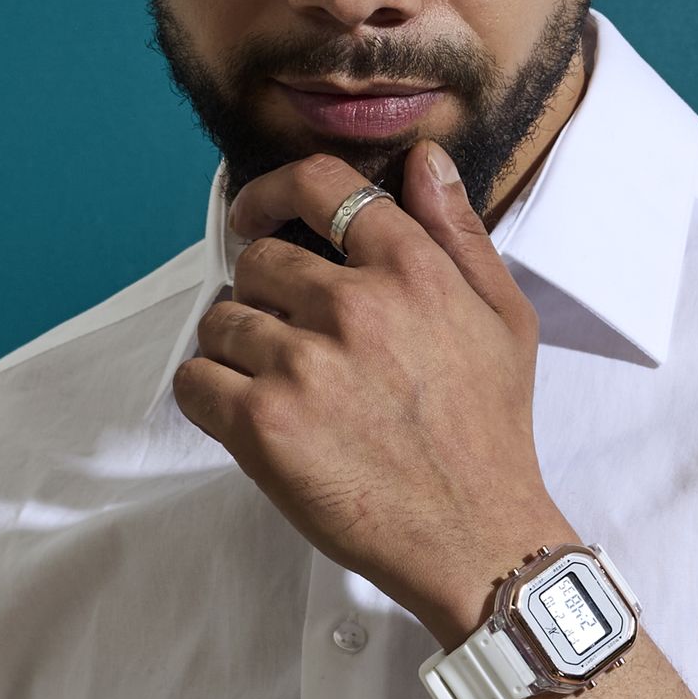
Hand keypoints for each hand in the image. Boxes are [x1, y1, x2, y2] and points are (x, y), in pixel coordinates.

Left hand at [171, 140, 575, 636]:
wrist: (476, 538)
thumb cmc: (490, 429)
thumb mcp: (503, 316)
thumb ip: (458, 232)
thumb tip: (423, 161)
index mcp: (411, 269)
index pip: (320, 185)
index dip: (273, 192)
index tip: (255, 216)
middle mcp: (353, 306)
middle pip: (257, 260)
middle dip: (262, 292)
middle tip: (289, 335)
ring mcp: (302, 364)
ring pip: (220, 320)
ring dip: (236, 346)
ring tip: (278, 383)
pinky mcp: (262, 424)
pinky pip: (194, 379)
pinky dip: (209, 392)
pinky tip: (247, 413)